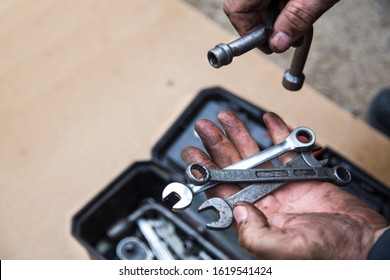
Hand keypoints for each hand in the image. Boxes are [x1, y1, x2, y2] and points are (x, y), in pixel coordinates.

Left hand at [181, 110, 388, 258]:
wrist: (364, 242)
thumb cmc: (331, 254)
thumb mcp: (287, 250)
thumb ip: (255, 234)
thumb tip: (238, 210)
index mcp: (256, 218)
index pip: (221, 191)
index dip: (204, 172)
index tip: (192, 154)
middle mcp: (264, 199)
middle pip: (233, 167)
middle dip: (217, 146)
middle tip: (204, 128)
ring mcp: (281, 184)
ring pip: (255, 154)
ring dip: (239, 135)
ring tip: (225, 119)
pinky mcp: (301, 173)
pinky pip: (285, 148)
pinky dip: (277, 132)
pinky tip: (266, 120)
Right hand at [223, 0, 338, 52]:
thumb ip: (295, 20)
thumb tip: (277, 43)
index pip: (236, 9)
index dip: (249, 31)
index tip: (268, 45)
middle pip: (245, 5)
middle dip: (265, 26)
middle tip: (287, 38)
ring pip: (258, 1)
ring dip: (276, 16)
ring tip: (298, 23)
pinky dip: (281, 4)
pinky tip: (297, 8)